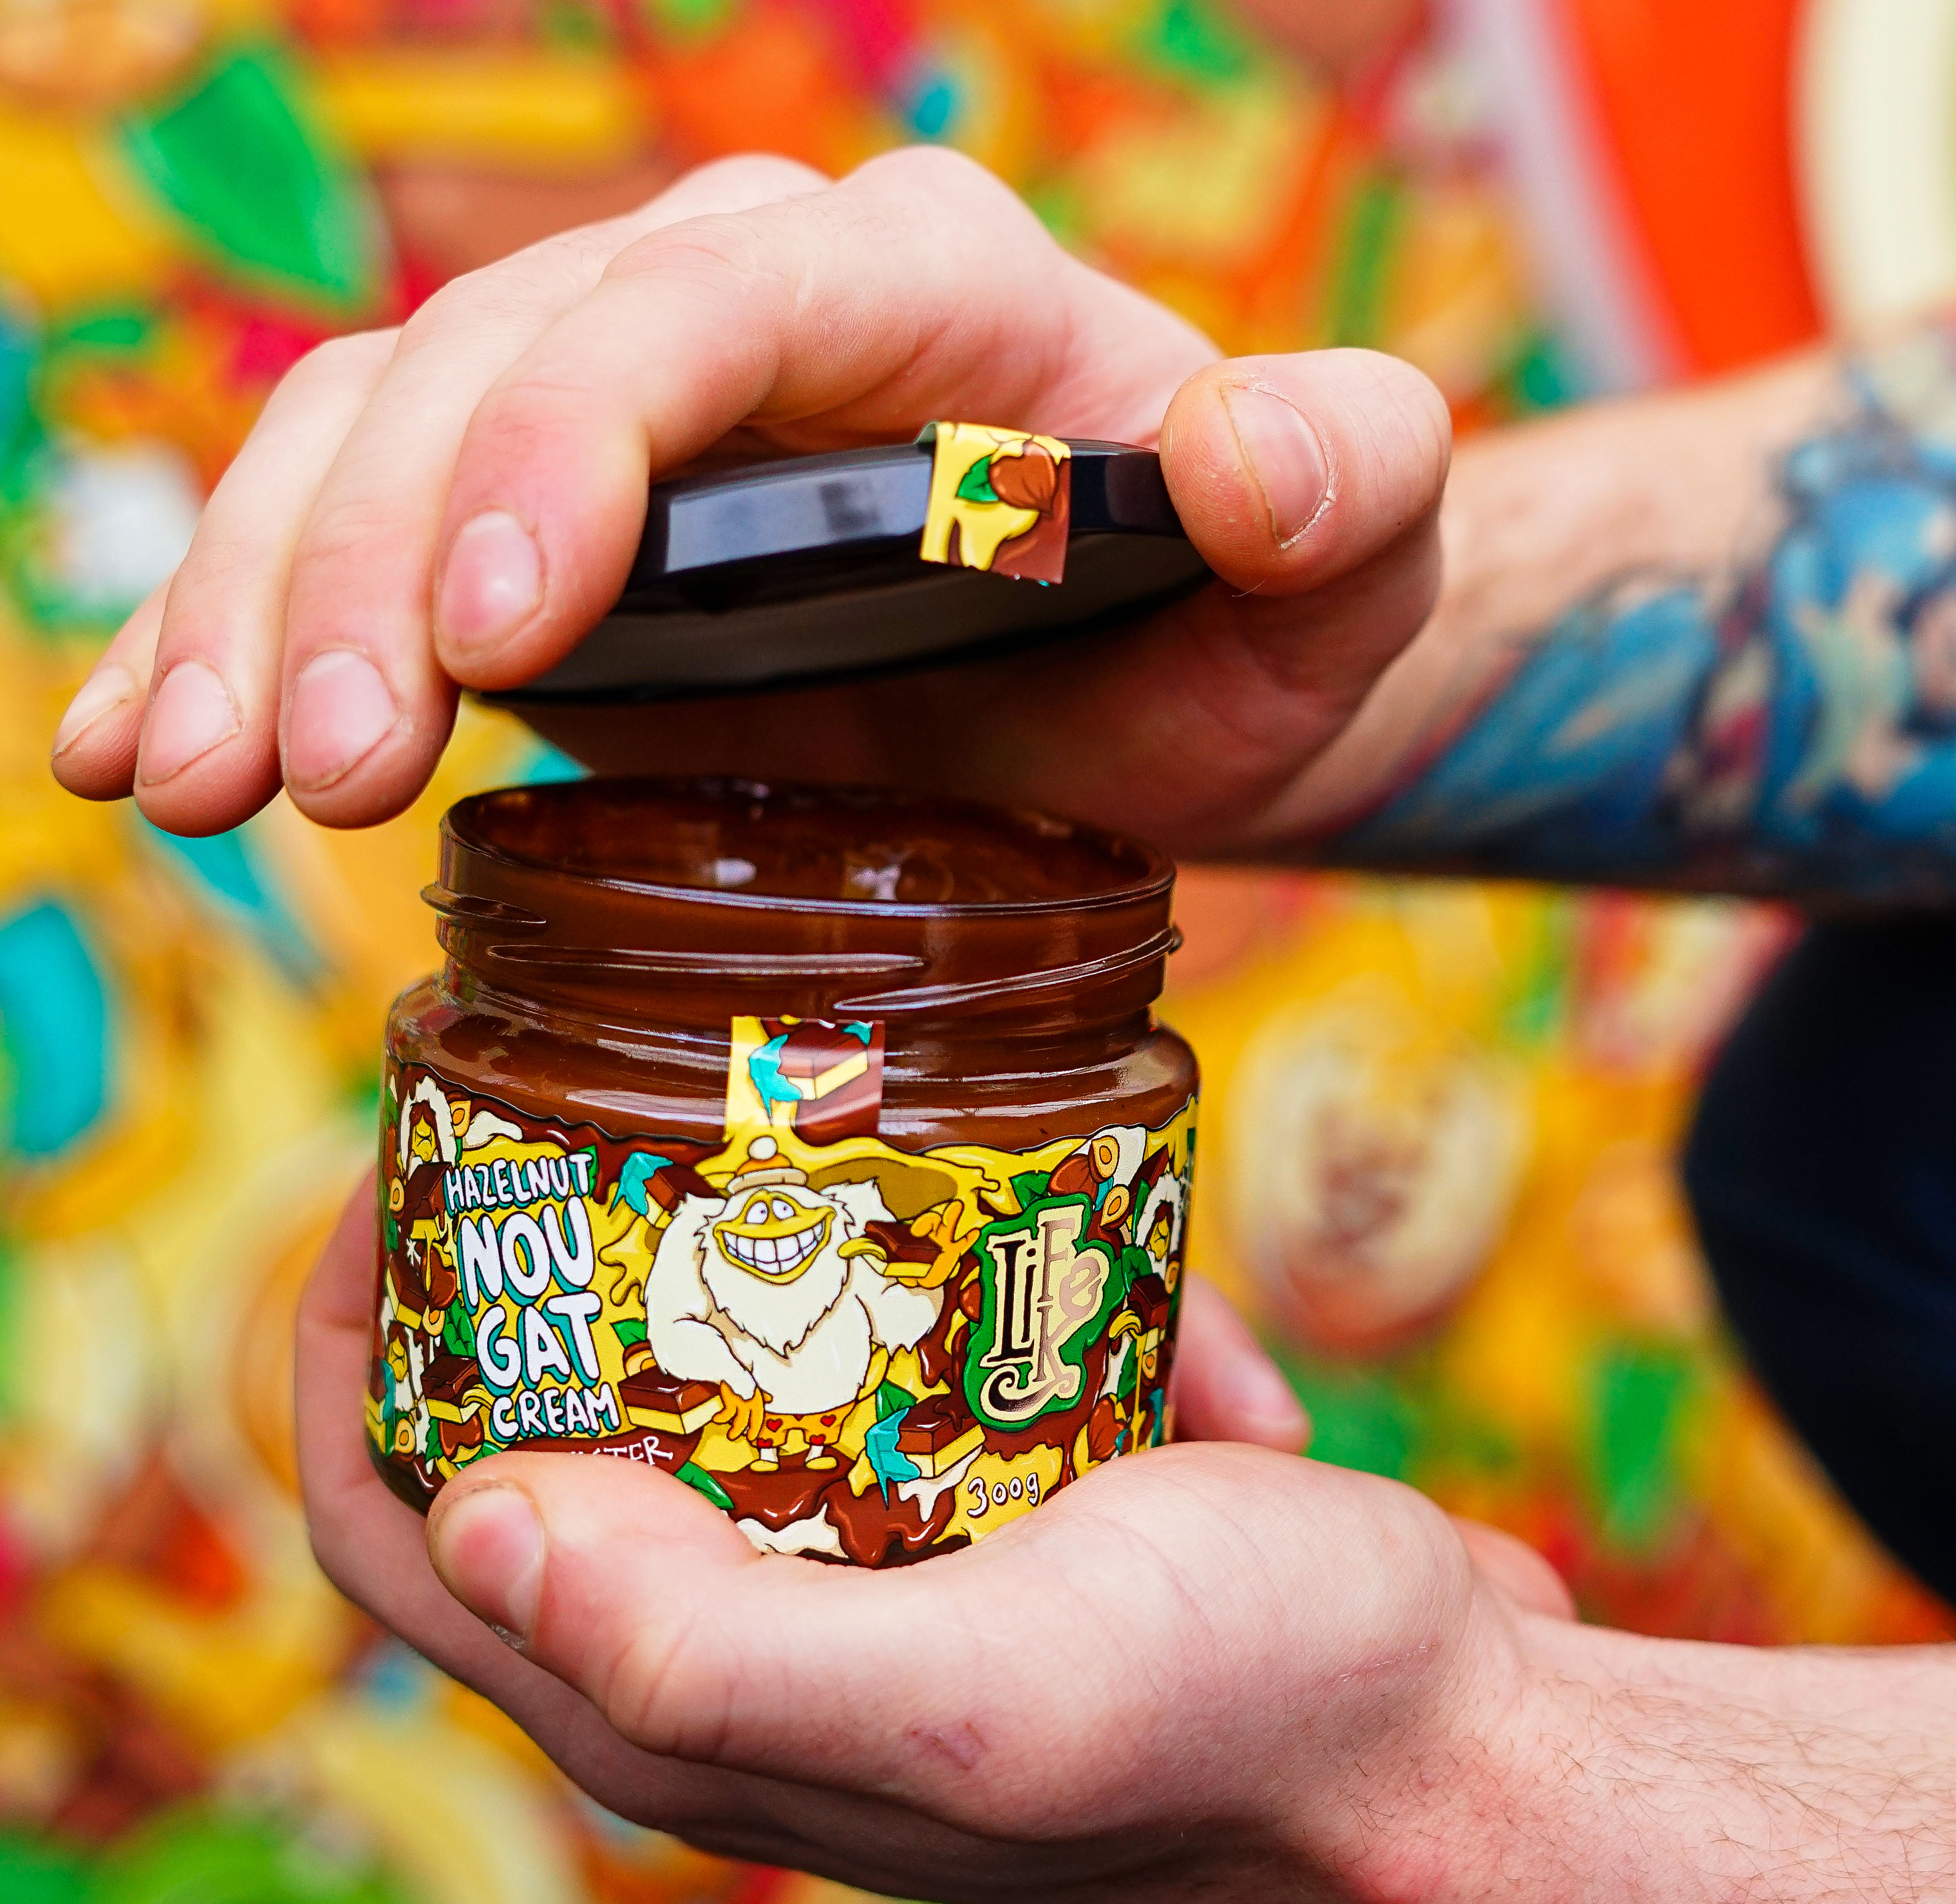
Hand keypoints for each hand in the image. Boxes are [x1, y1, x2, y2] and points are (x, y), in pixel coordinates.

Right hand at [52, 148, 1448, 857]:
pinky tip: (144, 739)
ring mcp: (619, 425)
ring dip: (258, 609)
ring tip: (191, 786)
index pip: (706, 311)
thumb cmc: (1247, 627)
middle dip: (368, 569)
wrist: (1152, 688)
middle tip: (307, 779)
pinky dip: (232, 628)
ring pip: (372, 443)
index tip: (491, 645)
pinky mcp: (542, 536)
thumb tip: (1254, 459)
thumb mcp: (1348, 563)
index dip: (573, 451)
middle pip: (488, 373)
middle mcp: (742, 320)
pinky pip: (348, 532)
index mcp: (925, 292)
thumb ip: (1347, 487)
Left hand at [299, 1180, 1572, 1903]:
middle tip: (607, 1078)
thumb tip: (478, 1525)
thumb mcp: (982, 1693)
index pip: (406, 1530)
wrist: (1449, 1737)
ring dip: (817, 1260)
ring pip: (744, 1367)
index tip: (390, 1166)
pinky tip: (1166, 1332)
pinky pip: (936, 1367)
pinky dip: (1025, 1308)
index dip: (346, 1354)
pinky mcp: (987, 1508)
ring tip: (921, 1154)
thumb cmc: (1239, 1720)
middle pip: (548, 1419)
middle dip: (544, 1254)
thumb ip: (708, 1650)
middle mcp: (745, 1637)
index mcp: (684, 1707)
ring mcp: (866, 1567)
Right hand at [716, 1382, 768, 1444]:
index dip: (756, 1427)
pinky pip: (727, 1413)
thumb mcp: (752, 1385)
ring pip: (741, 1420)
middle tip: (748, 1439)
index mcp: (757, 1396)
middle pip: (754, 1419)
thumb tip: (770, 1399)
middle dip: (752, 1430)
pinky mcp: (732, 1397)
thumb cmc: (740, 1377)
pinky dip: (722, 1417)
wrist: (727, 1367)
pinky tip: (715, 1419)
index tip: (751, 1437)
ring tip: (731, 1436)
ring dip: (736, 1430)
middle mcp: (752, 1399)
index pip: (759, 1415)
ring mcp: (743, 1399)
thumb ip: (760, 1393)